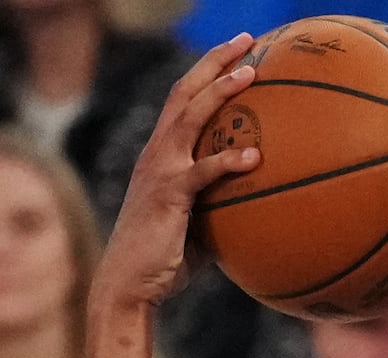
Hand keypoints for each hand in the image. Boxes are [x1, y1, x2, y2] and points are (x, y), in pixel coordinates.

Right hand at [100, 40, 262, 317]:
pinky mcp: (168, 196)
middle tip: (247, 40)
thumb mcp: (196, 226)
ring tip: (251, 73)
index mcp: (160, 155)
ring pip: (190, 117)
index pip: (184, 101)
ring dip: (221, 91)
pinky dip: (228, 161)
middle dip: (215, 61)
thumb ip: (220, 206)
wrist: (127, 287)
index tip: (238, 52)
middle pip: (186, 92)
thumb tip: (259, 206)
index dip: (208, 72)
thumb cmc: (163, 263)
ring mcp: (160, 171)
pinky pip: (202, 172)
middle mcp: (157, 153)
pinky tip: (254, 156)